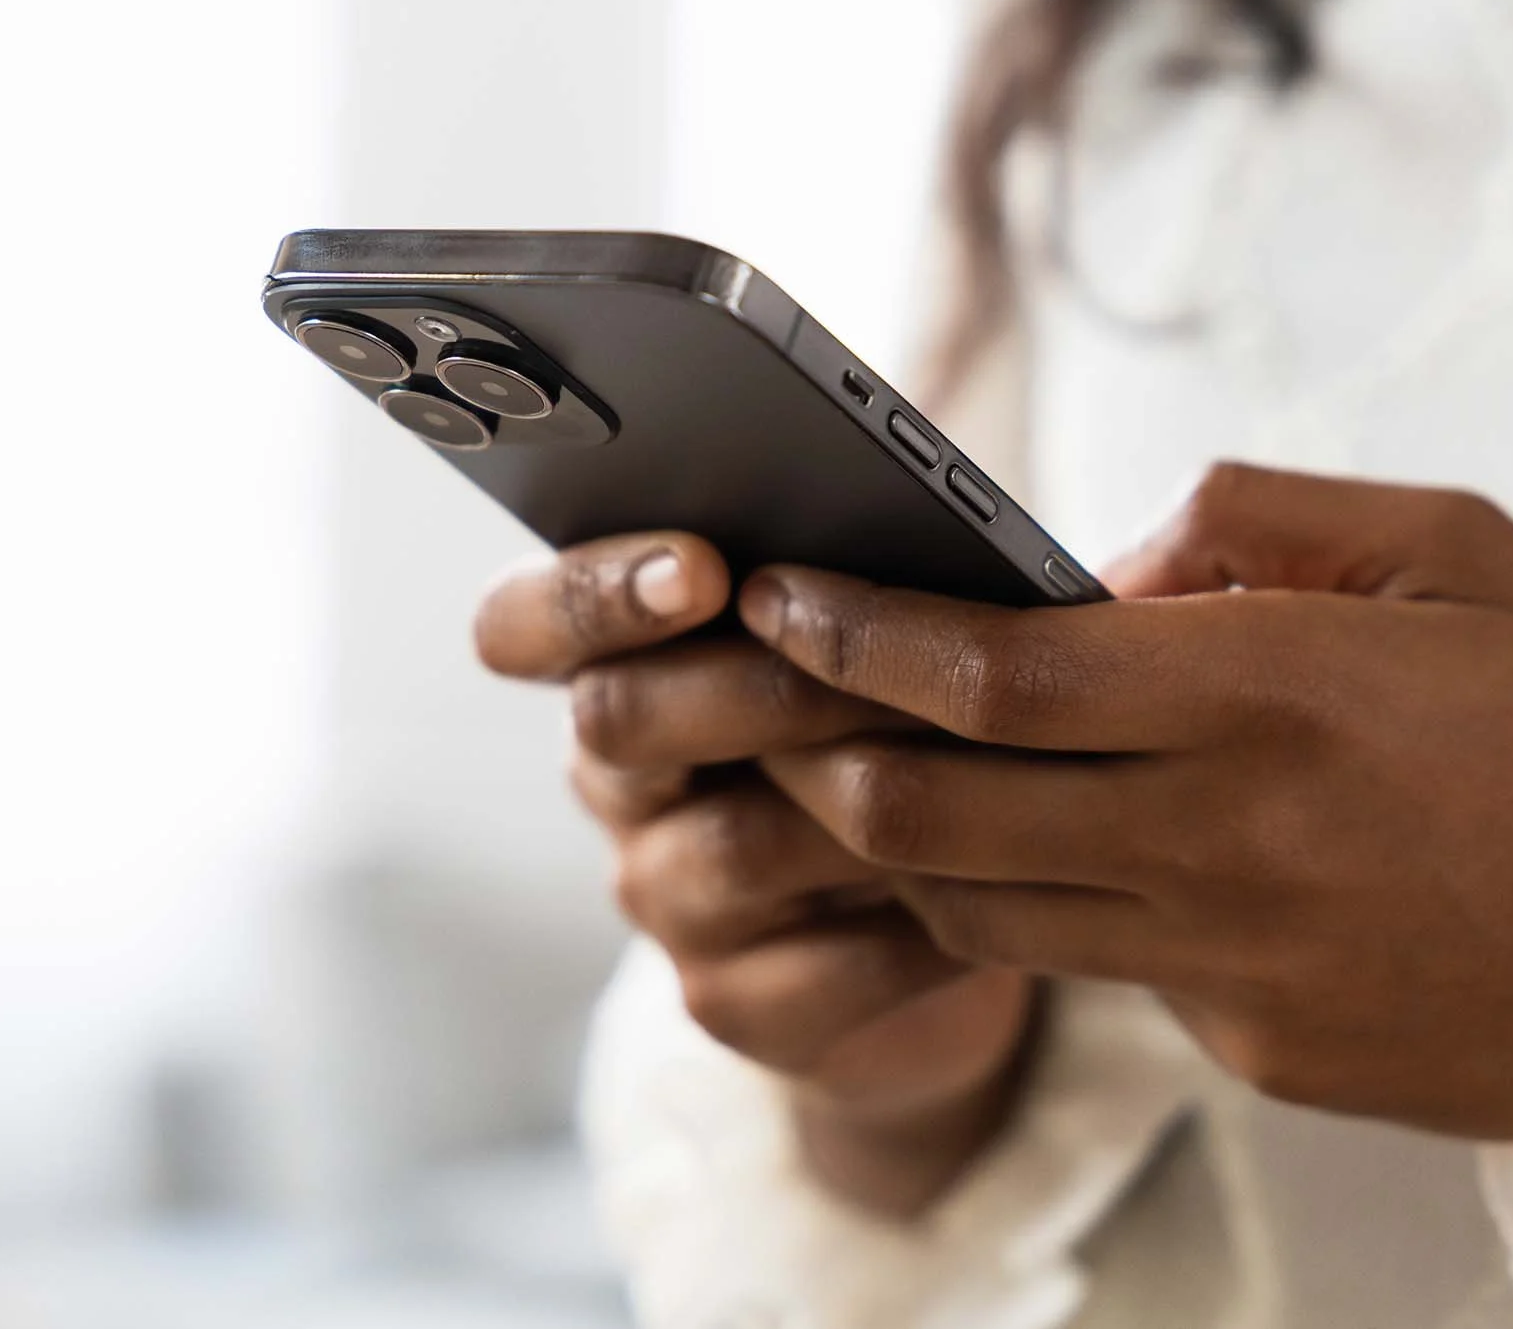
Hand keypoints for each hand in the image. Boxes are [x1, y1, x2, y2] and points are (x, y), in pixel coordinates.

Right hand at [473, 532, 1040, 1212]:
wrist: (962, 917)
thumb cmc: (913, 725)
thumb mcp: (872, 635)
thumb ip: (845, 577)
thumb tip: (898, 505)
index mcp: (619, 663)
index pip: (519, 624)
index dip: (588, 593)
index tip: (699, 568)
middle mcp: (618, 784)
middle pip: (618, 721)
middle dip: (755, 682)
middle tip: (867, 660)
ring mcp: (666, 901)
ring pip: (731, 845)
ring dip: (858, 798)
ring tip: (975, 758)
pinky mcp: (735, 1007)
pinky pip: (816, 969)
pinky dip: (914, 923)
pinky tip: (993, 881)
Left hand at [741, 465, 1512, 1149]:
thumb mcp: (1454, 551)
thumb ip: (1258, 521)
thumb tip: (1104, 561)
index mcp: (1266, 692)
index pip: (989, 670)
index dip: (854, 634)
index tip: (776, 597)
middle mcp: (1225, 836)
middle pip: (932, 813)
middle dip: (818, 756)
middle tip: (781, 702)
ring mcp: (1231, 961)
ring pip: (982, 911)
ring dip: (906, 846)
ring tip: (889, 776)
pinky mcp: (1254, 1047)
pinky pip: (1104, 970)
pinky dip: (1054, 909)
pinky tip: (1084, 856)